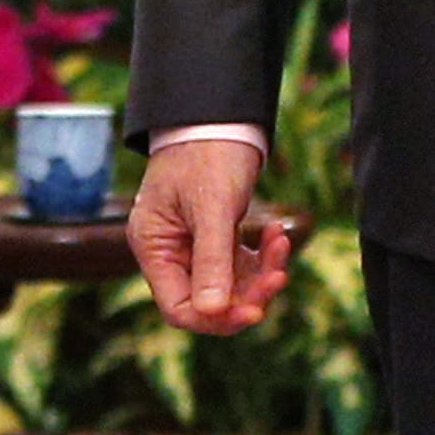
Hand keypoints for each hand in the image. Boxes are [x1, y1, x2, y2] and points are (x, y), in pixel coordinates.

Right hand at [127, 136, 298, 337]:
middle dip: (247, 294)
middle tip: (279, 277)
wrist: (219, 117)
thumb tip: (212, 312)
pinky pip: (240, 265)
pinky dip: (262, 256)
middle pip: (208, 302)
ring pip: (230, 286)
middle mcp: (170, 251)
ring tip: (281, 243)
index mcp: (154, 246)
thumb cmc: (206, 154)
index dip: (215, 318)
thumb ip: (212, 259)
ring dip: (260, 273)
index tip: (254, 312)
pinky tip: (277, 234)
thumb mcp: (211, 206)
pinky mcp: (216, 238)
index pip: (178, 307)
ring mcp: (193, 246)